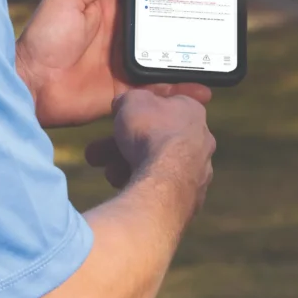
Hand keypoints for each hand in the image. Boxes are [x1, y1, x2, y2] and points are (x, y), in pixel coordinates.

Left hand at [15, 0, 210, 127]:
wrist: (31, 87)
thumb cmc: (42, 38)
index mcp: (109, 8)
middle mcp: (122, 34)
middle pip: (162, 25)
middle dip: (187, 21)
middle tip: (217, 16)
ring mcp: (127, 62)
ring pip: (166, 56)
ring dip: (189, 56)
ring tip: (217, 55)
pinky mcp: (128, 88)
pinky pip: (159, 88)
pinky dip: (180, 89)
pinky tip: (202, 89)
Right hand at [84, 89, 214, 208]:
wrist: (164, 181)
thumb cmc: (151, 133)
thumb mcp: (132, 101)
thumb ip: (129, 99)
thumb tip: (123, 103)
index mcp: (193, 112)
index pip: (163, 109)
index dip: (135, 115)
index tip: (115, 122)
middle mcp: (201, 141)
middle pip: (154, 141)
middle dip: (121, 148)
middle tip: (96, 155)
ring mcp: (198, 172)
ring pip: (156, 167)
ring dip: (127, 169)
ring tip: (109, 175)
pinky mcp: (191, 198)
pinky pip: (162, 189)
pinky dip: (143, 189)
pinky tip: (126, 191)